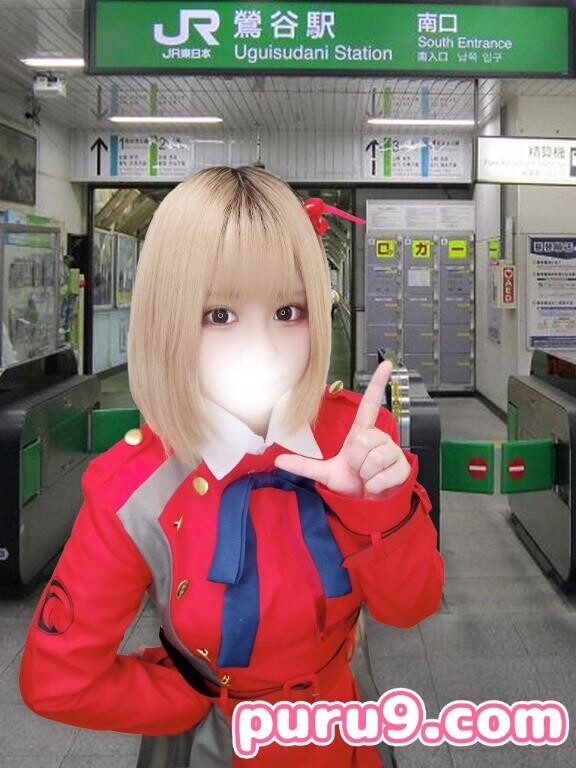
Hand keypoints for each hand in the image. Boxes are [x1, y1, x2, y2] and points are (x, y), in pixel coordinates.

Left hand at [274, 361, 410, 497]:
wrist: (369, 505)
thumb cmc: (352, 485)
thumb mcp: (326, 474)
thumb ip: (303, 465)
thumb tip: (277, 460)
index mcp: (362, 433)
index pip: (370, 404)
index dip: (378, 384)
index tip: (386, 364)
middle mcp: (379, 438)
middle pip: (363, 441)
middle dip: (356, 462)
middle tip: (358, 470)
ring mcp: (393, 452)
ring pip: (374, 458)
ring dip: (366, 475)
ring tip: (368, 477)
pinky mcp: (402, 468)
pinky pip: (382, 476)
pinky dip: (374, 486)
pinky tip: (377, 487)